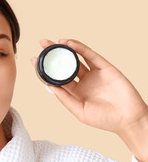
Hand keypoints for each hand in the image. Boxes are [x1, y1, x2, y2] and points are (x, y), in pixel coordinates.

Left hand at [31, 38, 147, 135]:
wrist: (129, 119)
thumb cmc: (104, 120)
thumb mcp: (80, 111)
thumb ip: (65, 98)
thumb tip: (48, 86)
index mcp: (74, 92)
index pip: (56, 77)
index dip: (45, 69)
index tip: (33, 60)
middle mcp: (82, 81)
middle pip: (64, 65)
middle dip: (53, 54)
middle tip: (41, 43)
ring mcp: (93, 74)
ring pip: (76, 58)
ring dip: (65, 48)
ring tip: (53, 41)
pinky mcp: (104, 67)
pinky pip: (90, 55)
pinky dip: (80, 48)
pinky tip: (69, 43)